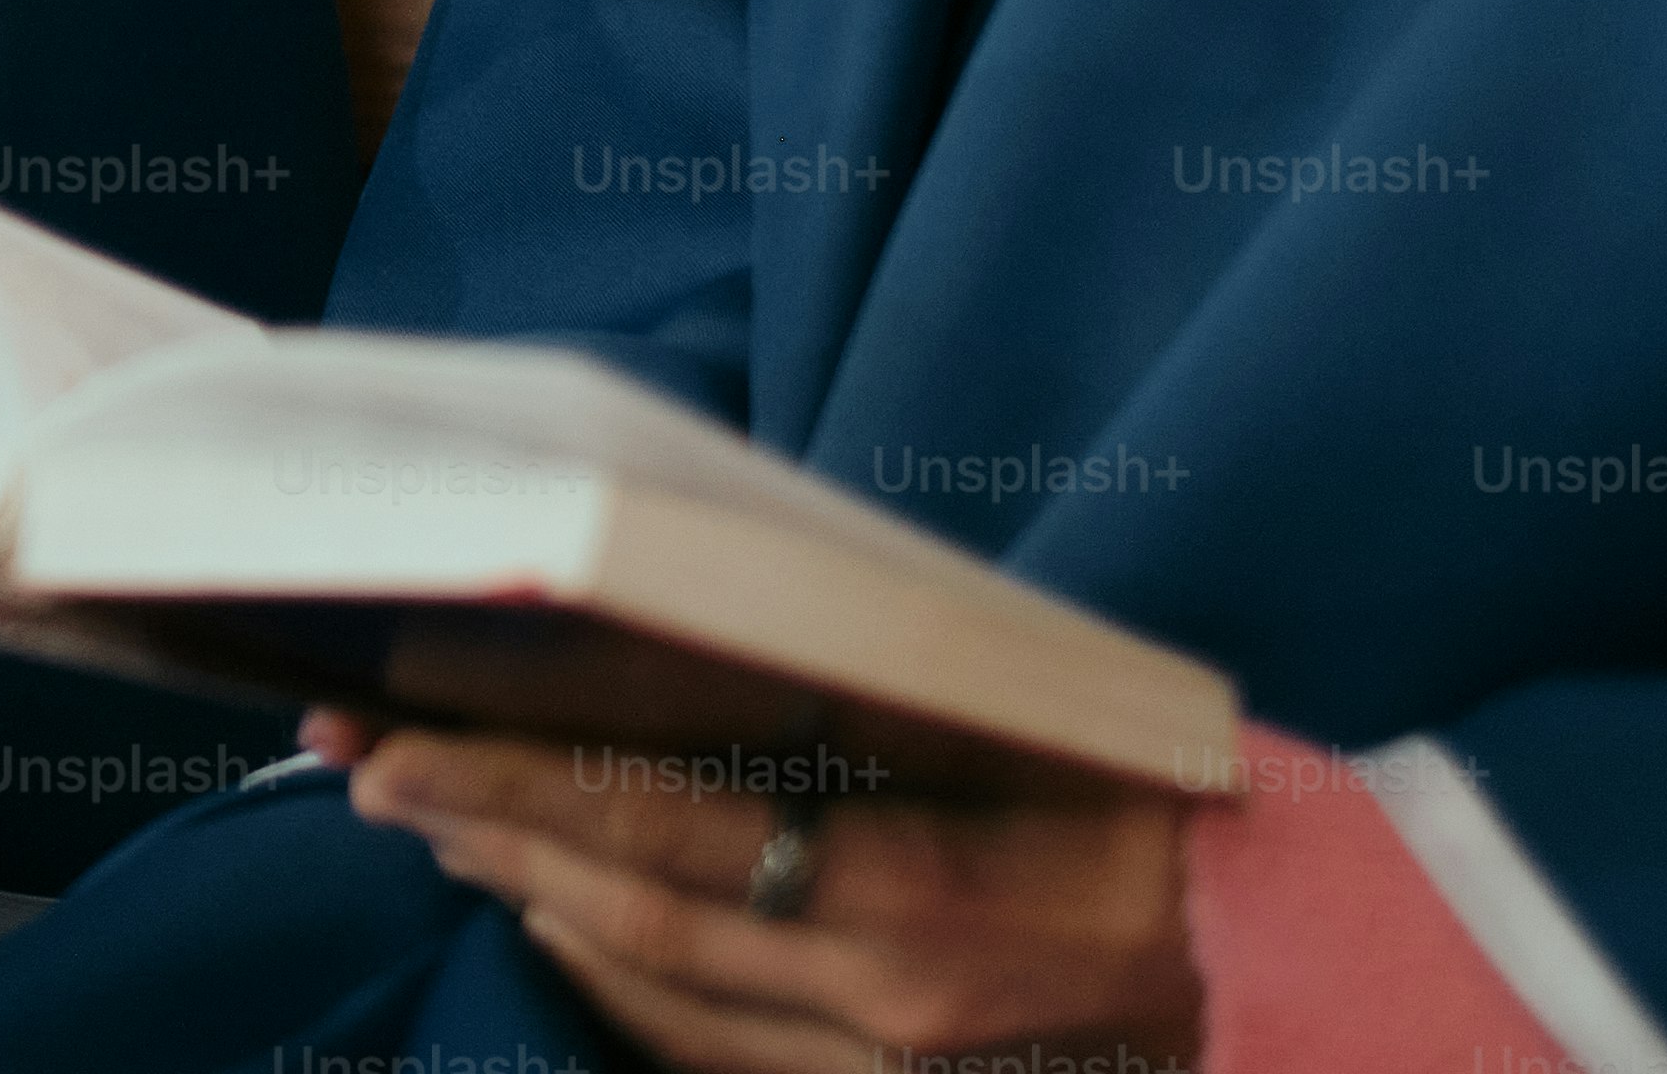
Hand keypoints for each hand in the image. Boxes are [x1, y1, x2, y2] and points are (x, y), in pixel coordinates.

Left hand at [321, 711, 1200, 1069]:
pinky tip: (557, 922)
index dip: (512, 791)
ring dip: (532, 905)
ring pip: (655, 1001)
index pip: (658, 837)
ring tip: (432, 822)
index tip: (395, 743)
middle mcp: (884, 1017)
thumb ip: (859, 705)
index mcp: (918, 904)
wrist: (1301, 983)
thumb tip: (685, 635)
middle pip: (630, 926)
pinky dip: (622, 986)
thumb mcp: (1025, 731)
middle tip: (365, 763)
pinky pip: (718, 1060)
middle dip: (484, 838)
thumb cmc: (1170, 818)